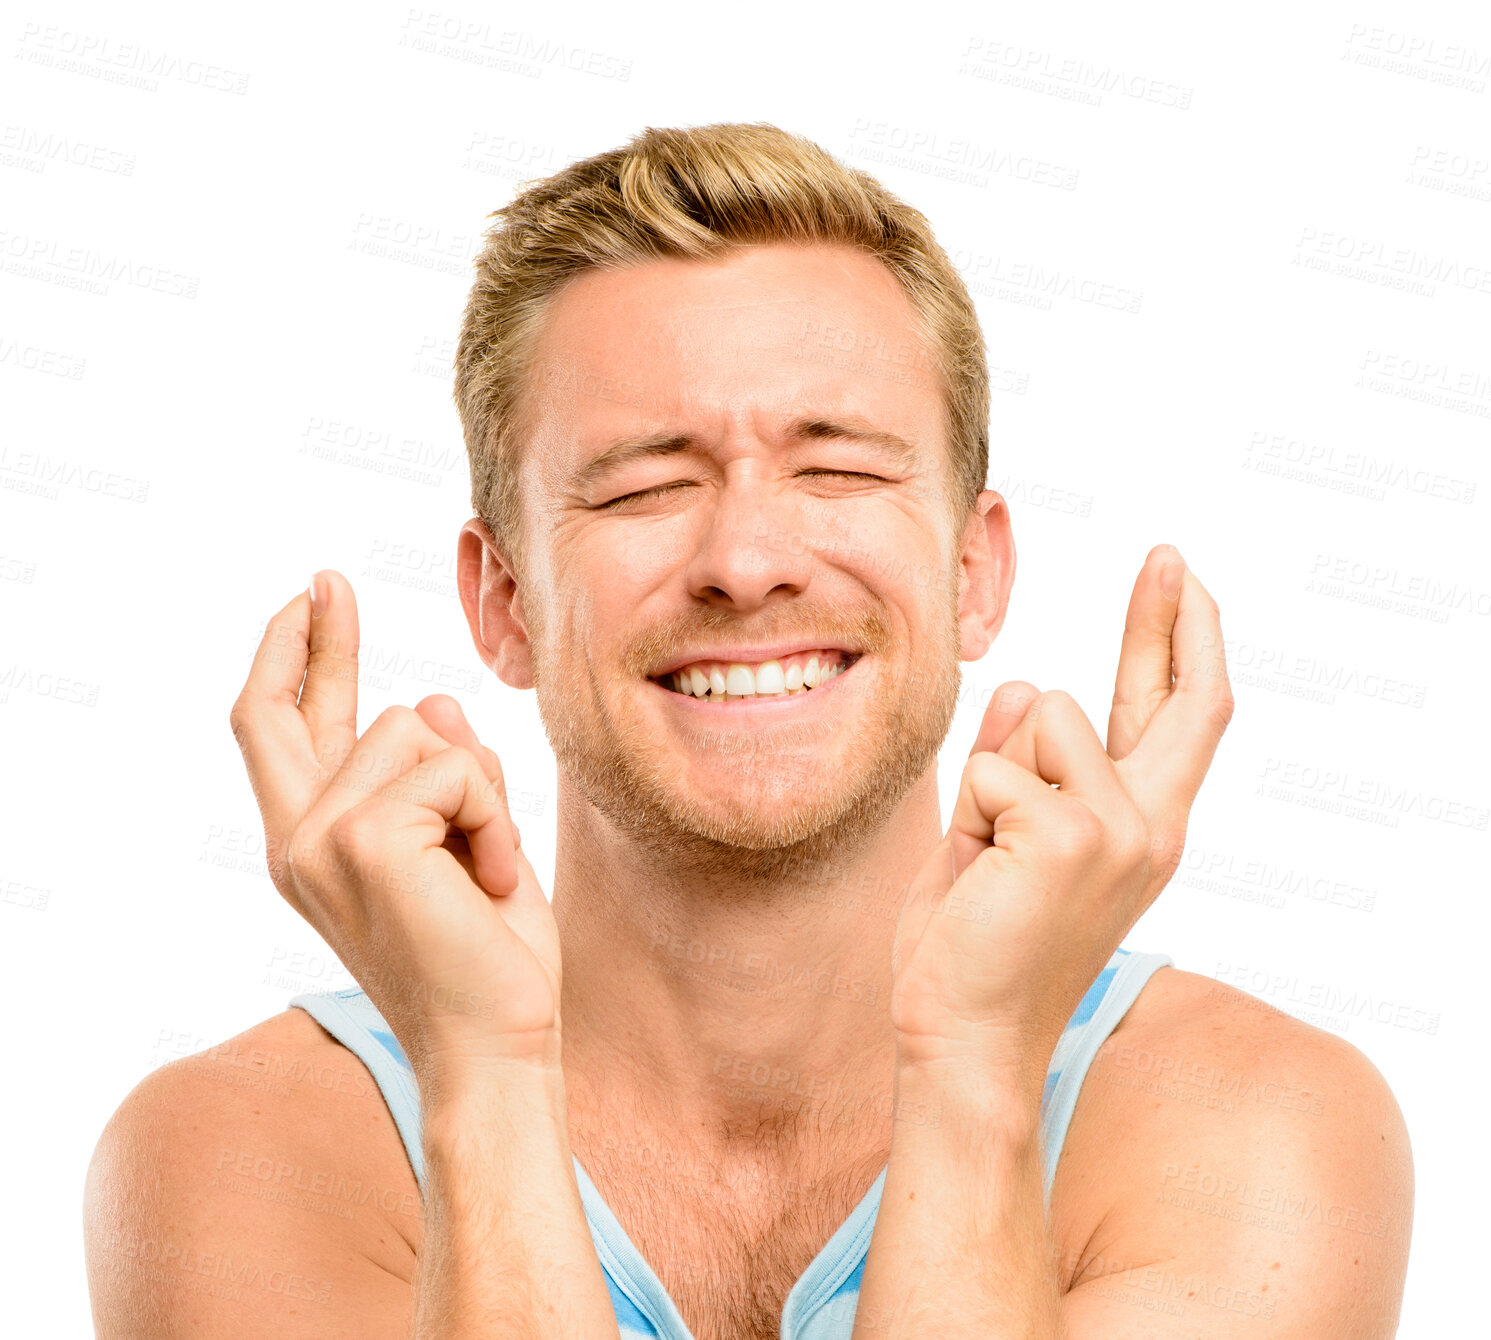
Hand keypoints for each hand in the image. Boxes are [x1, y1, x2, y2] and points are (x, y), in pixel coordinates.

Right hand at [229, 569, 560, 1091]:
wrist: (498, 1046)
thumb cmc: (488, 958)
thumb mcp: (467, 847)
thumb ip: (441, 780)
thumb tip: (436, 704)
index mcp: (314, 847)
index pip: (280, 733)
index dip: (293, 660)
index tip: (312, 599)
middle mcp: (300, 842)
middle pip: (296, 706)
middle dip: (319, 635)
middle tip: (328, 578)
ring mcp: (322, 840)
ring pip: (418, 727)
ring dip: (481, 787)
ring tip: (486, 866)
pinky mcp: (366, 839)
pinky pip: (455, 765)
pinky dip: (495, 813)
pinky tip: (493, 877)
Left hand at [889, 545, 1232, 1089]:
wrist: (961, 1036)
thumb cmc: (974, 945)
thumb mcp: (996, 838)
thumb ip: (1017, 766)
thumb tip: (1019, 686)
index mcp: (1140, 830)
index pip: (1177, 719)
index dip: (1178, 645)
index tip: (1179, 582)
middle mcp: (1150, 827)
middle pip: (1175, 695)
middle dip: (1166, 615)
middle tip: (1167, 552)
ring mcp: (1119, 830)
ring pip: (1037, 712)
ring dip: (991, 772)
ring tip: (985, 855)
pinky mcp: (1070, 833)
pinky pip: (991, 764)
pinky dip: (966, 810)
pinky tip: (976, 873)